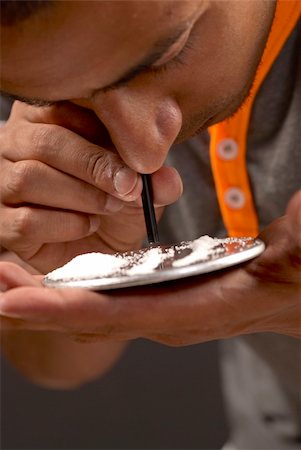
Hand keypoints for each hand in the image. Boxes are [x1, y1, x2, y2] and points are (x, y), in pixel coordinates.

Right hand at [0, 101, 181, 272]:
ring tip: (109, 206)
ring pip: (29, 178)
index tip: (136, 158)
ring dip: (81, 196)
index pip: (64, 107)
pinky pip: (26, 220)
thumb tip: (168, 178)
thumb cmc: (113, 203)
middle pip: (45, 143)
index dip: (103, 133)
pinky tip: (87, 225)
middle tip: (128, 187)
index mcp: (46, 118)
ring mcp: (2, 183)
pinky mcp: (3, 223)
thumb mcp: (140, 185)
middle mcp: (15, 144)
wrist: (98, 246)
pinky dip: (66, 225)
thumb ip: (154, 178)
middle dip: (94, 166)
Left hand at [0, 192, 299, 343]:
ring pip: (87, 306)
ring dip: (42, 295)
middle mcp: (165, 315)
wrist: (296, 293)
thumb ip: (293, 247)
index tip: (9, 301)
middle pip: (86, 313)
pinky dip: (66, 288)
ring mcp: (157, 309)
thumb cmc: (294, 277)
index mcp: (192, 309)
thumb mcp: (297, 256)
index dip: (60, 309)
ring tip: (0, 275)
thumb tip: (291, 237)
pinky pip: (100, 297)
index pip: (116, 313)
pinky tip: (42, 277)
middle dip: (33, 302)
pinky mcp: (156, 298)